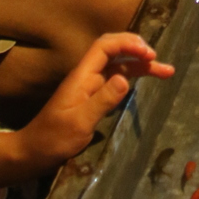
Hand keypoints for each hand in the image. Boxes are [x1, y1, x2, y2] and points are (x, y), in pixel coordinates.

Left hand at [0, 34, 173, 185]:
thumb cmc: (53, 139)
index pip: (105, 46)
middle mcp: (88, 76)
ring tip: (165, 71)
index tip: (149, 54)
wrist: (33, 154)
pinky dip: (133, 79)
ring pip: (119, 67)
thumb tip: (125, 78)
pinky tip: (144, 84)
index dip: (128, 43)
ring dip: (140, 66)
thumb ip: (102, 100)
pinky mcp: (93, 99)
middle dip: (138, 51)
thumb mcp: (79, 123)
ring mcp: (90, 87)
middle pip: (115, 52)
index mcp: (82, 76)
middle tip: (159, 62)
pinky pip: (116, 81)